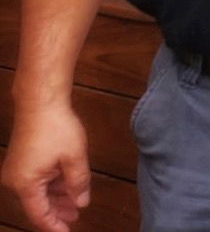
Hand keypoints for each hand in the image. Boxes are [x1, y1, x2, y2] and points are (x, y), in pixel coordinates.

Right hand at [1, 103, 90, 231]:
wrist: (41, 103)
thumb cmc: (57, 128)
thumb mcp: (74, 158)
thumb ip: (78, 183)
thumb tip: (81, 203)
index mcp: (25, 185)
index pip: (39, 215)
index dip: (54, 226)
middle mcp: (15, 181)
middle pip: (37, 205)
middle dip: (57, 212)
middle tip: (75, 217)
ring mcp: (16, 171)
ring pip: (37, 192)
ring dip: (56, 198)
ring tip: (75, 203)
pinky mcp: (20, 161)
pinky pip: (36, 180)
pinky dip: (51, 185)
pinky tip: (67, 187)